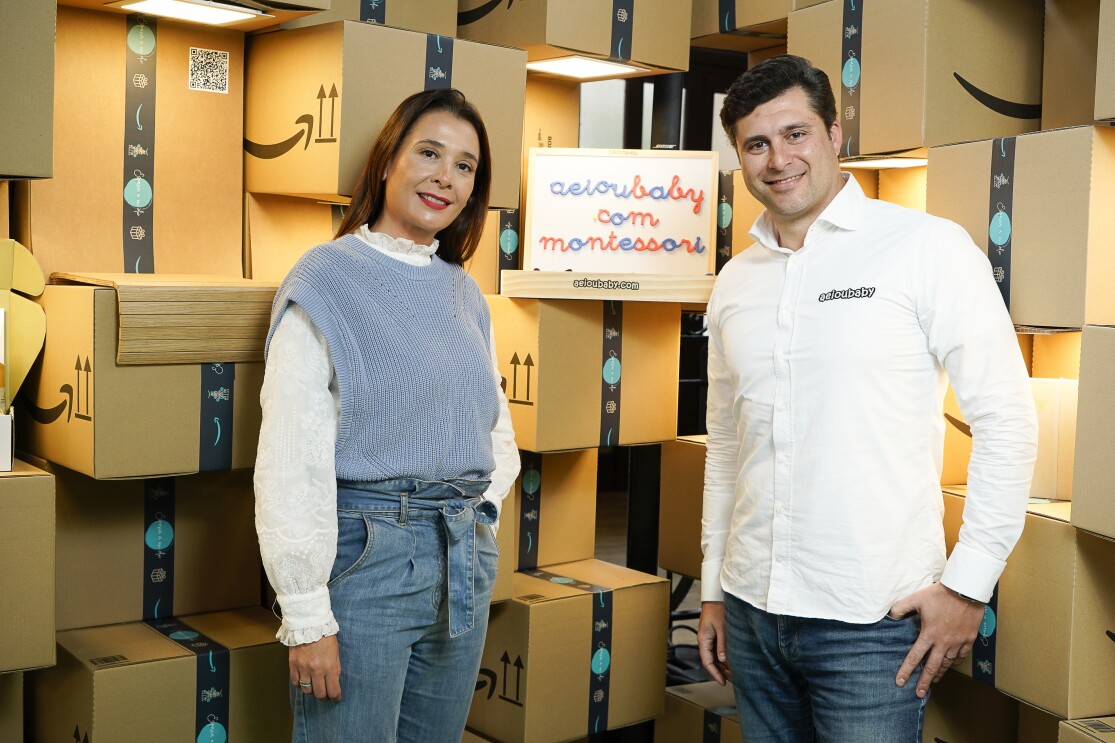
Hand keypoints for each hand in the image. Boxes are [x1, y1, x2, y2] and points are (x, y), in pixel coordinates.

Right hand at [289, 634, 342, 701]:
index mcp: (329, 666)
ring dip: (311, 691)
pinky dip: (299, 684)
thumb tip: (335, 680)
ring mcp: (303, 668)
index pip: (333, 690)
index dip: (335, 697)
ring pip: (306, 690)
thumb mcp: (336, 652)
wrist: (308, 624)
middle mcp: (316, 670)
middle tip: (325, 694)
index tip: (336, 698)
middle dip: (324, 696)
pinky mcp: (293, 665)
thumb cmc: (325, 636)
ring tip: (314, 686)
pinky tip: (303, 680)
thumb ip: (336, 667)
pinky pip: (295, 682)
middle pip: (319, 694)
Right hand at [698, 601, 731, 684]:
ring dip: (722, 665)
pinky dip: (723, 657)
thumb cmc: (717, 608)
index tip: (722, 682)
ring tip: (732, 674)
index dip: (714, 673)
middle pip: (710, 661)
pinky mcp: (714, 634)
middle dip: (720, 672)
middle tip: (730, 680)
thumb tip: (723, 660)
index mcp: (703, 639)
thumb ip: (722, 645)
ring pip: (714, 656)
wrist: (716, 596)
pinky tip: (731, 661)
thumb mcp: (722, 628)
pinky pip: (717, 649)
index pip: (707, 662)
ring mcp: (709, 637)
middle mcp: (705, 640)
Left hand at [891, 583, 984, 697]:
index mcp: (929, 634)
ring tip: (933, 681)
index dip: (906, 670)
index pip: (915, 657)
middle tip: (919, 693)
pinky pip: (961, 656)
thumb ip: (901, 607)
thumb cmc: (940, 594)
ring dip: (940, 673)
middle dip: (924, 681)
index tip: (900, 682)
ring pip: (948, 663)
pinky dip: (954, 662)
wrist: (966, 590)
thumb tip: (890, 615)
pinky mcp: (969, 639)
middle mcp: (944, 642)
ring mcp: (958, 642)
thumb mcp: (916, 598)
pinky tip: (950, 665)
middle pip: (932, 667)